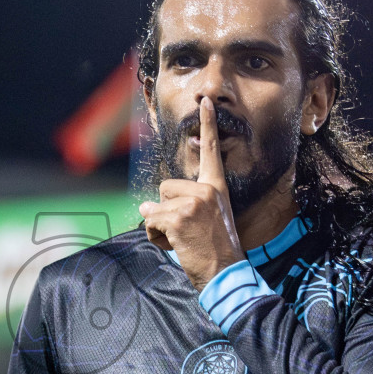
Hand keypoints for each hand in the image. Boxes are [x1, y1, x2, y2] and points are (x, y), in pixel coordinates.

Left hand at [139, 96, 244, 290]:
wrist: (226, 272)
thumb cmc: (215, 250)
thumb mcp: (207, 220)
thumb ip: (184, 205)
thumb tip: (146, 205)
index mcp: (216, 188)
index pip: (211, 152)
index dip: (208, 125)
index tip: (206, 101)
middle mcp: (206, 190)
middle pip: (165, 186)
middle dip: (166, 210)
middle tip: (187, 231)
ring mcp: (193, 202)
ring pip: (155, 205)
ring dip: (160, 226)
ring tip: (182, 240)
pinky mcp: (180, 216)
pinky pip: (151, 221)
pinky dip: (156, 237)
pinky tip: (175, 246)